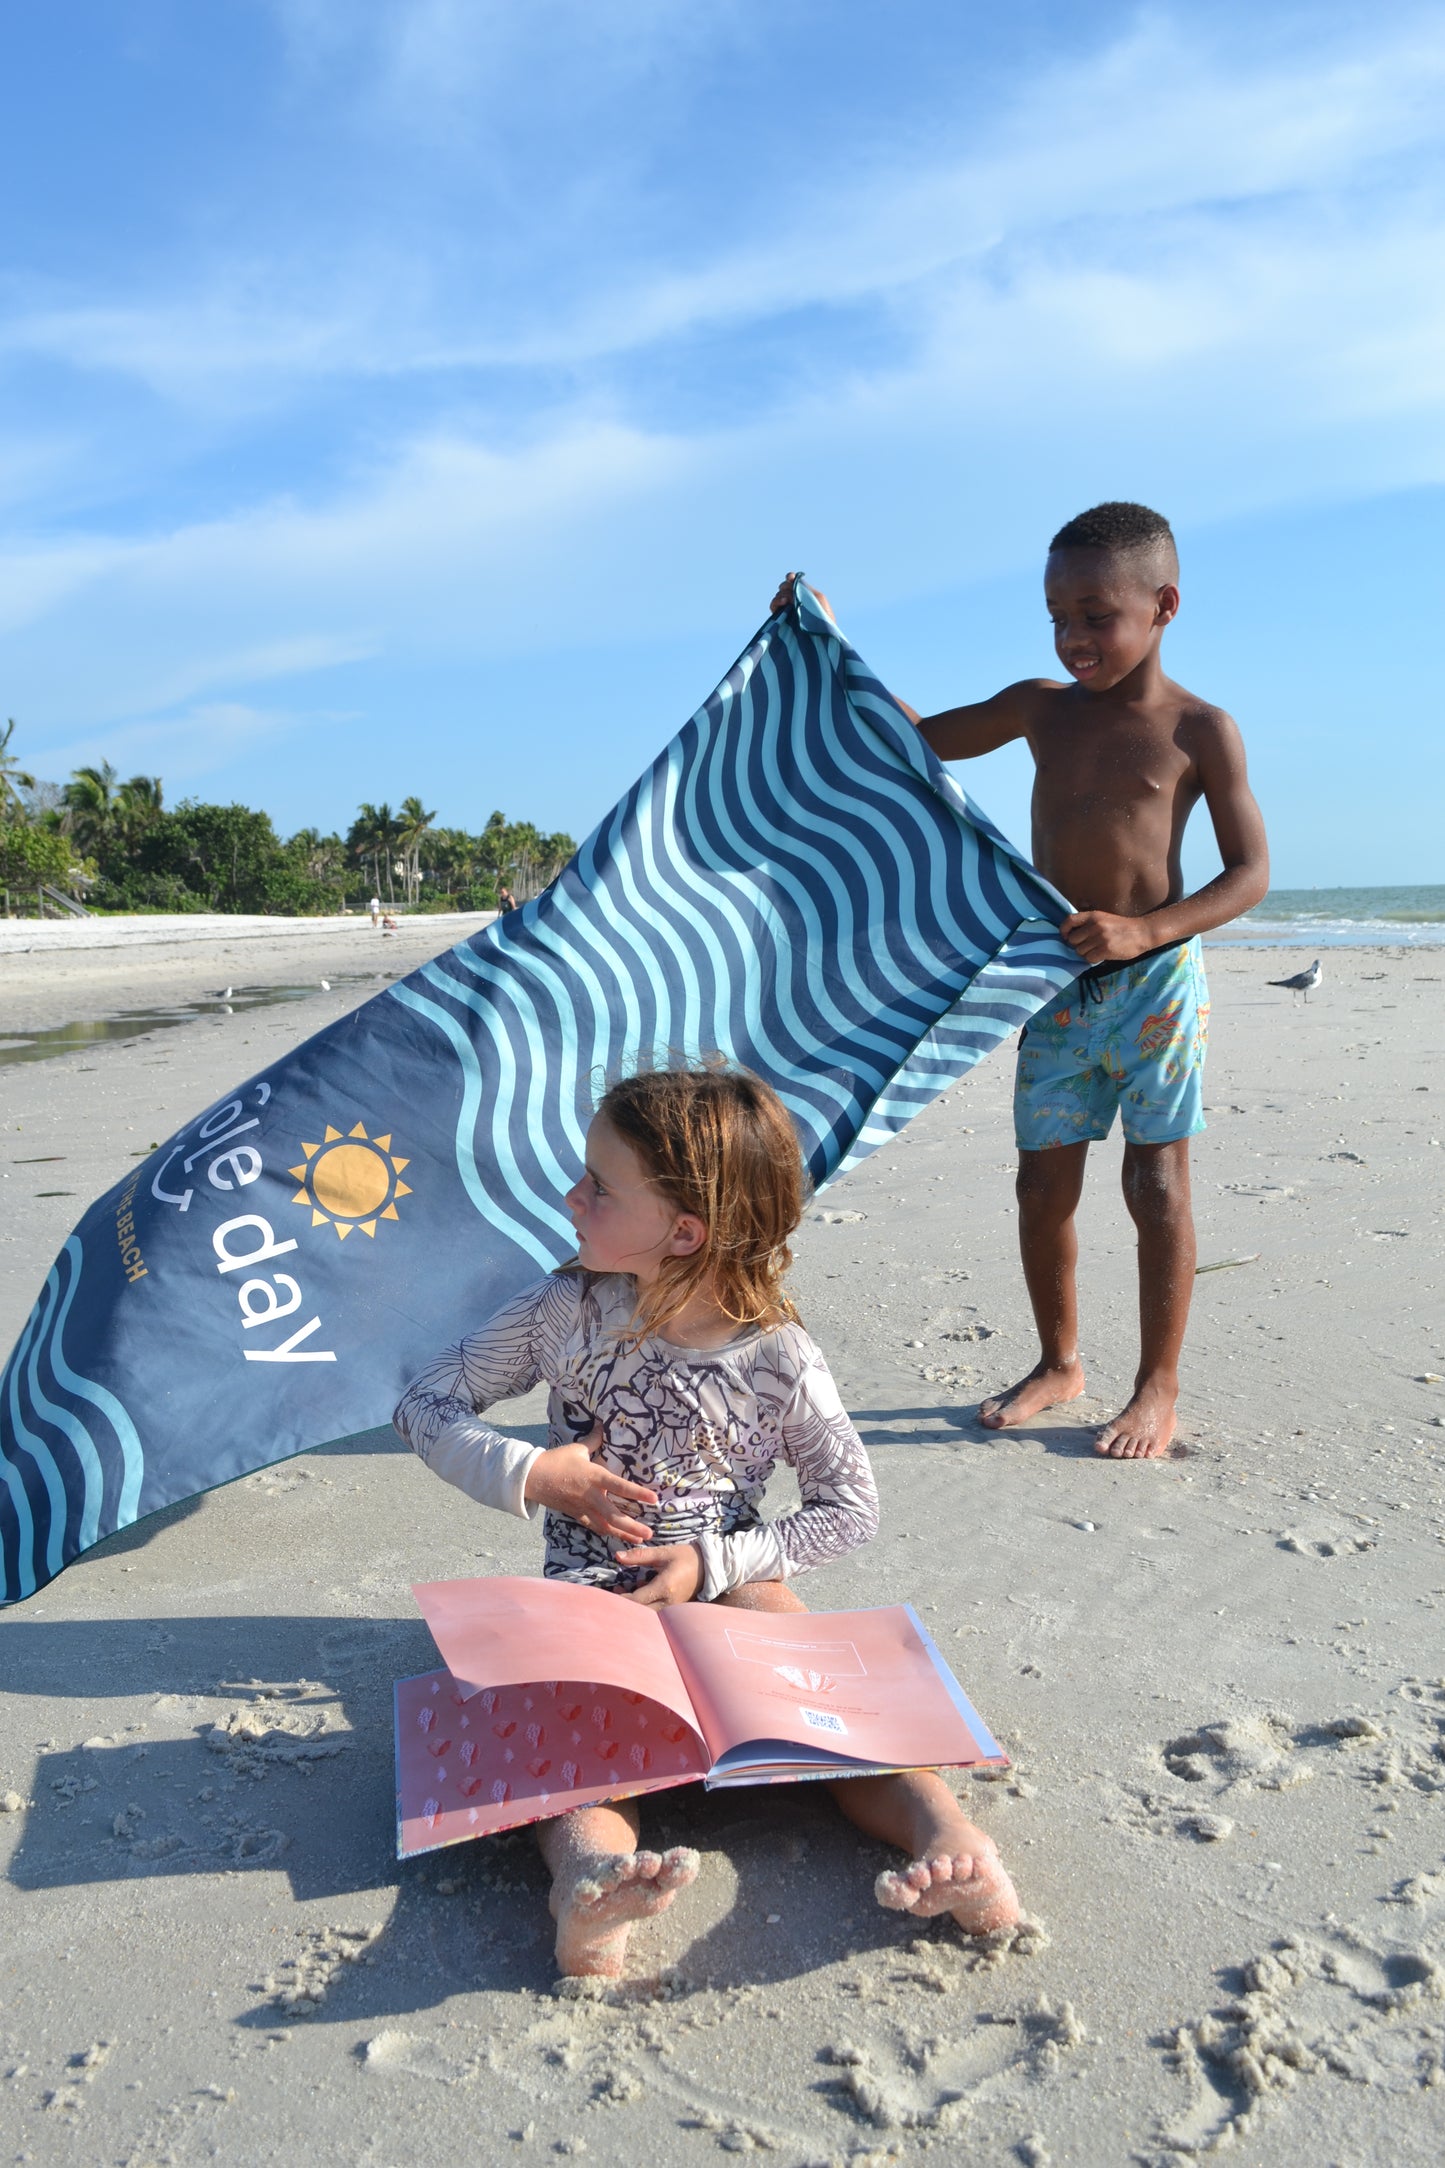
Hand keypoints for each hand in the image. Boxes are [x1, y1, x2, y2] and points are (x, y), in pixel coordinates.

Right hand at [522, 1424, 657, 1544]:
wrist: (532, 1477)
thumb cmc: (556, 1460)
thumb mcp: (577, 1449)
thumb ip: (595, 1440)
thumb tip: (604, 1424)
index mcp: (594, 1476)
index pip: (620, 1486)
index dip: (638, 1493)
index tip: (654, 1499)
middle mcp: (591, 1495)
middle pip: (614, 1515)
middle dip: (632, 1526)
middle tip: (649, 1534)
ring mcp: (583, 1508)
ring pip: (605, 1526)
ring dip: (622, 1534)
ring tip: (638, 1541)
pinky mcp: (576, 1515)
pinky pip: (593, 1526)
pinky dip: (606, 1532)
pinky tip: (616, 1537)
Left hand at [616, 1543, 702, 1605]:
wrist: (709, 1566)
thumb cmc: (686, 1557)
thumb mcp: (663, 1553)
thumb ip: (639, 1555)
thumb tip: (617, 1557)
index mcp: (665, 1587)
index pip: (636, 1600)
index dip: (620, 1598)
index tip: (608, 1592)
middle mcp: (668, 1602)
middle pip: (640, 1611)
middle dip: (624, 1604)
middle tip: (613, 1591)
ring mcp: (672, 1608)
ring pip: (646, 1614)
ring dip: (633, 1605)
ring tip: (622, 1589)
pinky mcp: (673, 1609)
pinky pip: (654, 1612)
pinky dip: (643, 1604)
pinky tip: (638, 1588)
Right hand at [768, 571, 834, 623]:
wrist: (821, 636)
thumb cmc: (824, 618)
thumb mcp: (818, 598)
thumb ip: (806, 588)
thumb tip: (792, 582)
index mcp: (805, 594)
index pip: (794, 582)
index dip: (790, 577)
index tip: (790, 578)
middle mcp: (795, 601)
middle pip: (785, 587)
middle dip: (786, 586)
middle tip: (790, 592)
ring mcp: (788, 609)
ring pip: (778, 595)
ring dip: (781, 595)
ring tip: (786, 601)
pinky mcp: (781, 618)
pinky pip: (773, 606)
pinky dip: (775, 602)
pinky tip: (782, 603)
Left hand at [1059, 910, 1156, 965]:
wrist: (1141, 933)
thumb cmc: (1121, 927)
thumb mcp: (1103, 919)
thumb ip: (1088, 924)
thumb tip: (1070, 936)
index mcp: (1093, 916)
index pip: (1069, 920)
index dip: (1064, 930)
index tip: (1066, 937)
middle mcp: (1095, 925)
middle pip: (1072, 940)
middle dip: (1077, 945)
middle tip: (1087, 946)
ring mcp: (1100, 938)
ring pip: (1079, 951)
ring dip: (1085, 953)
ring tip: (1096, 950)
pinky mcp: (1106, 949)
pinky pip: (1089, 959)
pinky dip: (1093, 959)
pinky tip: (1101, 955)